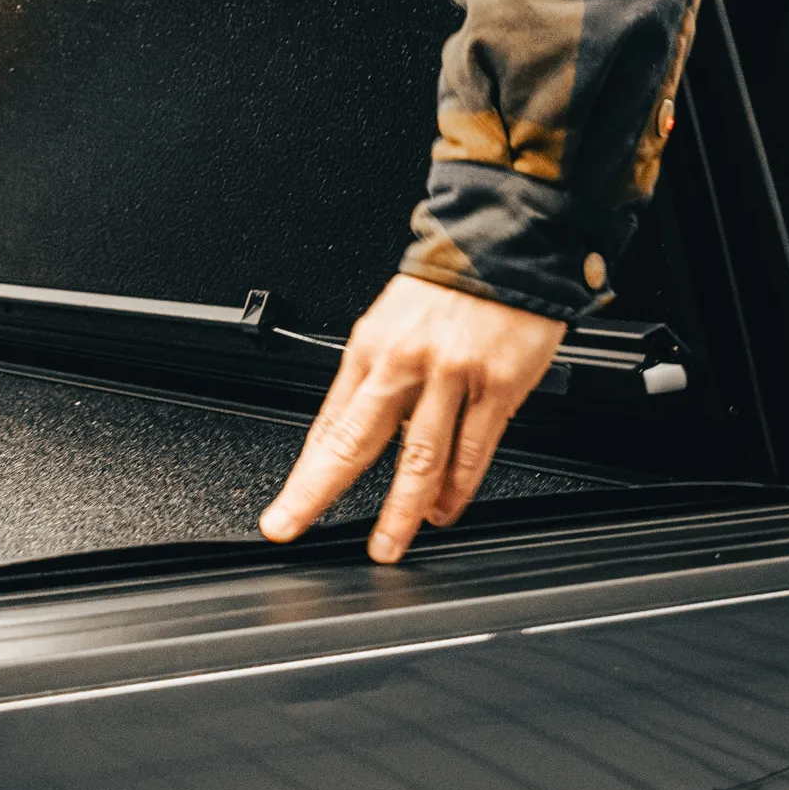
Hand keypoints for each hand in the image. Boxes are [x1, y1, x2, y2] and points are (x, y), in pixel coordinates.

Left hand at [260, 275, 565, 562]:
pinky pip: (474, 448)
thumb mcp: (389, 322)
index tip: (286, 508)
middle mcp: (403, 362)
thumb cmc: (445, 287)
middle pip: (355, 440)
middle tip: (296, 525)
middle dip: (318, 490)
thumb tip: (348, 438)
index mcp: (370, 346)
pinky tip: (445, 509)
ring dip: (401, 510)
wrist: (502, 245)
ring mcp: (450, 375)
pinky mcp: (497, 385)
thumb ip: (372, 381)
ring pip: (418, 456)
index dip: (306, 470)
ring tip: (389, 544)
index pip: (330, 422)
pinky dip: (458, 488)